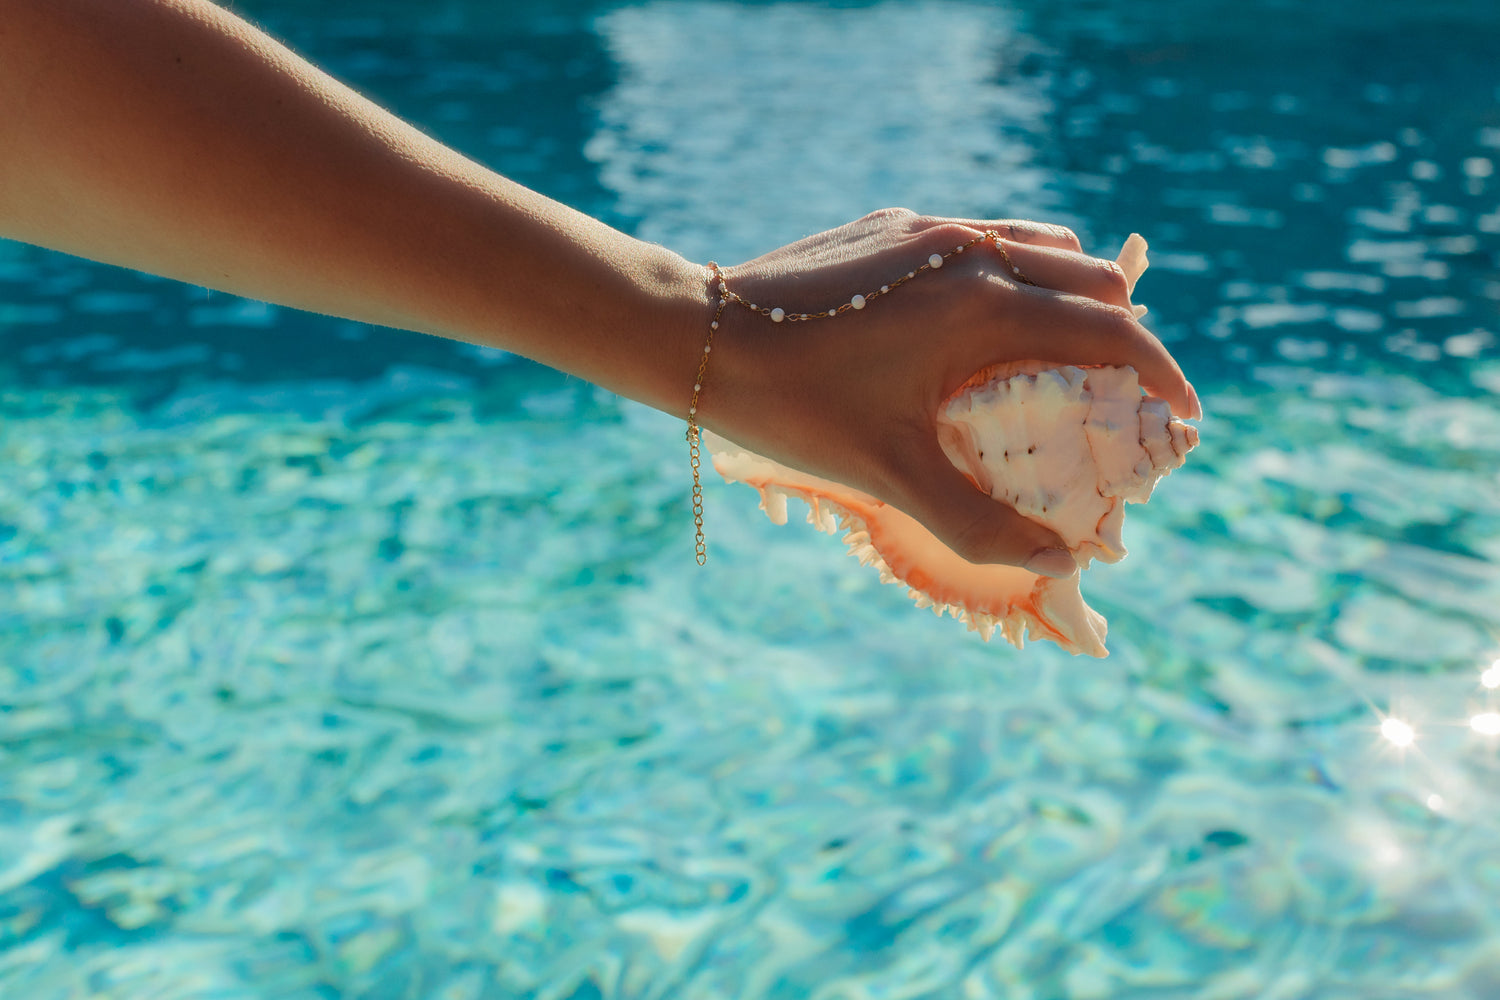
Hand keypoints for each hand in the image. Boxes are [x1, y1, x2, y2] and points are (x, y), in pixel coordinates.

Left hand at [698, 208, 1200, 571]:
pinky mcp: (896, 226)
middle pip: (1093, 281)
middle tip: (1119, 395)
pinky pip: (988, 237)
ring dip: (1074, 295)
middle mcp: (970, 252)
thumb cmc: (794, 408)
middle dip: (1124, 335)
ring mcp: (932, 231)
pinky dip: (1018, 273)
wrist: (696, 336)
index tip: (1184, 417)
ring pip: (1044, 246)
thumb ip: (980, 520)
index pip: (1111, 330)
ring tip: (1068, 354)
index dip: (1162, 374)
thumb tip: (1062, 558)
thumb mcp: (891, 472)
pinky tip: (988, 323)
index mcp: (982, 307)